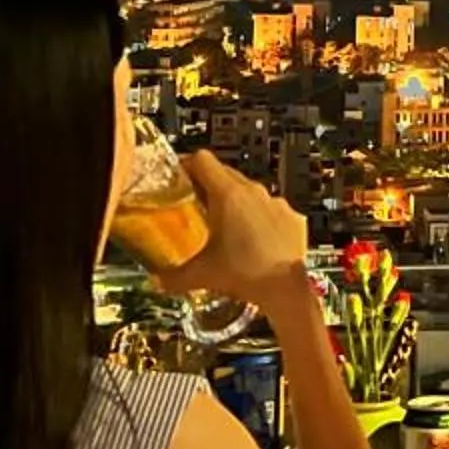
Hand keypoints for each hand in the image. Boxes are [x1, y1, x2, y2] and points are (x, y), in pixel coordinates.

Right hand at [160, 150, 307, 307]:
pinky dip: (259, 219)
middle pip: (224, 173)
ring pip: (248, 191)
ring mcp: (274, 202)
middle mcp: (252, 191)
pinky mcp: (291, 217)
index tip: (177, 175)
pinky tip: (252, 240)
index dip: (186, 164)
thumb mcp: (202, 274)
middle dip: (207, 185)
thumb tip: (157, 280)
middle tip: (193, 204)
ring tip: (223, 226)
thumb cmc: (248, 274)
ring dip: (234, 203)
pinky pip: (270, 208)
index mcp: (227, 195)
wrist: (287, 289)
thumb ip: (173, 277)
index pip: (201, 159)